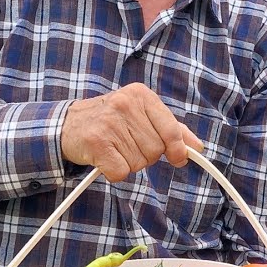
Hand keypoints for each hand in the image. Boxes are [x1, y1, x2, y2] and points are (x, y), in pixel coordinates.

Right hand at [61, 83, 203, 182]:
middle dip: (145, 154)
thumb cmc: (112, 121)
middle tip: (127, 144)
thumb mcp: (142, 115)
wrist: (69, 125)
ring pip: (139, 162)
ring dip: (129, 163)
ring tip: (115, 148)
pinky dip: (115, 172)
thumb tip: (197, 147)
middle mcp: (125, 104)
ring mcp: (110, 122)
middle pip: (155, 149)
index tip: (178, 157)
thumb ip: (171, 129)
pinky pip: (121, 171)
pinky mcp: (97, 142)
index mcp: (141, 95)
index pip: (171, 128)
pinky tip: (106, 158)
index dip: (177, 147)